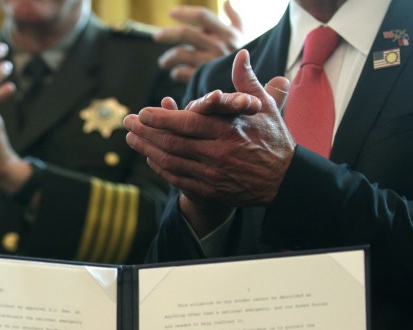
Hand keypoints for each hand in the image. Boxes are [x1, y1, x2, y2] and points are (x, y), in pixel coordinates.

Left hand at [123, 50, 293, 234]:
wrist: (285, 180)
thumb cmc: (273, 139)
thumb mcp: (265, 108)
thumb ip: (247, 83)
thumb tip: (240, 56)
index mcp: (228, 131)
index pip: (187, 123)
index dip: (161, 118)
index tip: (143, 112)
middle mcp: (218, 153)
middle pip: (172, 143)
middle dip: (146, 133)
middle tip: (127, 123)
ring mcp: (212, 174)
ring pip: (171, 162)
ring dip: (147, 150)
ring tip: (131, 139)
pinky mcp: (211, 190)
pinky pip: (178, 179)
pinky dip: (161, 169)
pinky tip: (150, 158)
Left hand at [156, 0, 243, 82]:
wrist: (247, 86)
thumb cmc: (241, 57)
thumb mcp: (243, 36)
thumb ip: (234, 18)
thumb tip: (227, 2)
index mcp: (226, 32)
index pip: (202, 16)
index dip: (184, 12)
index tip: (171, 13)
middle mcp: (217, 46)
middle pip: (185, 33)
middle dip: (167, 34)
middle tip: (156, 36)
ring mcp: (209, 62)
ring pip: (180, 54)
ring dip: (168, 57)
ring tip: (163, 62)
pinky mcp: (204, 79)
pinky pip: (182, 73)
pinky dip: (175, 73)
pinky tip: (175, 73)